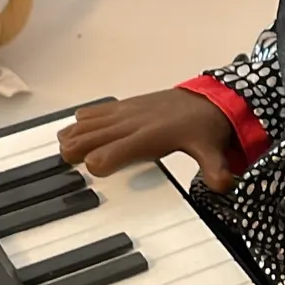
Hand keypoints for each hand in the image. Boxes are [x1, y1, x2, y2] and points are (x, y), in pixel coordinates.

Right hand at [58, 89, 241, 189]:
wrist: (208, 100)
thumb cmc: (203, 127)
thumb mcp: (212, 150)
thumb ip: (215, 169)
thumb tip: (224, 185)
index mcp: (148, 136)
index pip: (115, 149)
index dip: (100, 162)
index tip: (95, 171)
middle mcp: (132, 122)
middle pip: (94, 135)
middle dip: (77, 148)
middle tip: (64, 161)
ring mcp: (126, 113)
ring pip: (90, 122)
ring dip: (74, 134)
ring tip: (61, 148)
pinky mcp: (124, 107)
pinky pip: (96, 112)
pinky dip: (80, 121)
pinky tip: (70, 130)